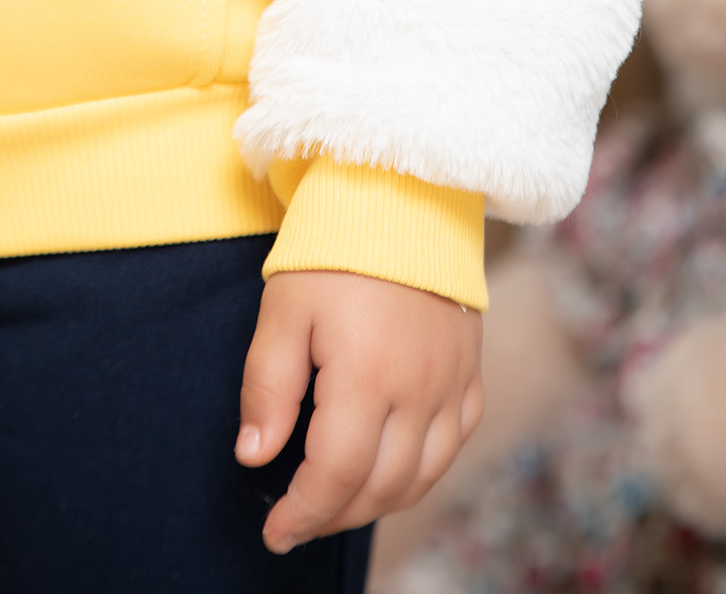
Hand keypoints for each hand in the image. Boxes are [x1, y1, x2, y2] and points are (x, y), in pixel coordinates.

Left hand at [235, 269, 482, 553]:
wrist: (404, 194)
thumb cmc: (335, 246)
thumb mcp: (283, 308)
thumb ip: (267, 387)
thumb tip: (255, 457)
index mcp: (367, 377)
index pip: (334, 476)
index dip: (302, 514)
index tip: (273, 532)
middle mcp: (419, 391)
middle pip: (379, 487)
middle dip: (333, 515)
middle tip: (297, 521)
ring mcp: (452, 384)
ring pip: (421, 477)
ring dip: (376, 502)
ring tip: (336, 503)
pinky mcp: (470, 372)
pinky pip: (453, 446)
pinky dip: (420, 472)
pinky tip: (390, 469)